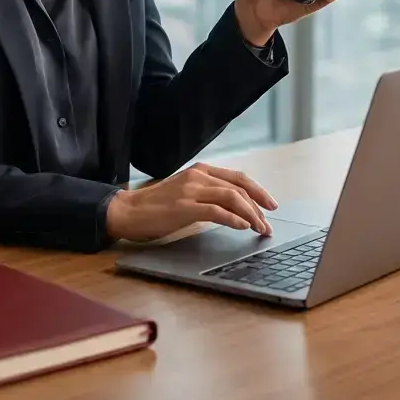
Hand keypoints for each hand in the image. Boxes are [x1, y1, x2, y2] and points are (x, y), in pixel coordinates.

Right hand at [105, 162, 277, 241]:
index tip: (270, 205)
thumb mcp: (186, 192)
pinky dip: (234, 219)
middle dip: (259, 204)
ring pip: (232, 197)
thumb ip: (207, 194)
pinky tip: (242, 227)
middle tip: (270, 222)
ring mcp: (191, 190)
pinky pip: (216, 211)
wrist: (129, 211)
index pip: (237, 177)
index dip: (258, 190)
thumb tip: (233, 208)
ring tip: (260, 228)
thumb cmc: (157, 206)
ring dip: (251, 214)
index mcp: (200, 171)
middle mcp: (198, 176)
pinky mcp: (184, 207)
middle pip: (239, 186)